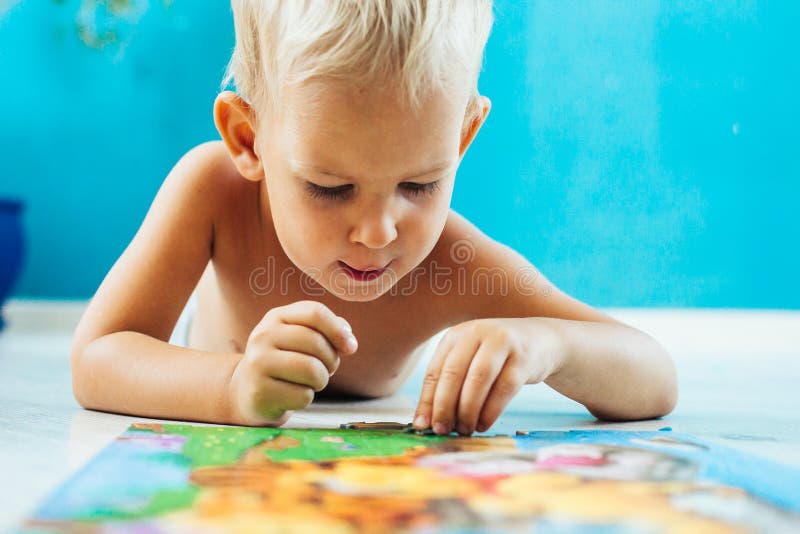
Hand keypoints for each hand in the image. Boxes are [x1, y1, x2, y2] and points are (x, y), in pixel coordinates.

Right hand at [227, 300, 357, 425]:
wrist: (248, 390)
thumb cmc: (286, 360)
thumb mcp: (302, 337)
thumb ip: (329, 330)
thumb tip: (349, 342)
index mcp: (276, 317)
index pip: (314, 312)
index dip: (338, 330)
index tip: (350, 347)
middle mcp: (262, 336)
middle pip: (315, 342)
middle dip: (331, 360)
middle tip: (326, 369)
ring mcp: (257, 364)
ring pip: (312, 370)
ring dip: (321, 380)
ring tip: (311, 382)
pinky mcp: (259, 392)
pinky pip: (302, 396)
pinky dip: (306, 398)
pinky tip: (293, 394)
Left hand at [413, 318, 563, 435]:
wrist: (541, 340)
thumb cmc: (496, 356)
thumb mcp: (470, 359)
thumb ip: (450, 384)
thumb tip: (425, 421)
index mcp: (456, 335)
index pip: (435, 370)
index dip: (427, 401)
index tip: (422, 426)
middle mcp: (476, 333)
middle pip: (454, 373)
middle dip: (444, 406)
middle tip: (442, 430)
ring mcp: (501, 342)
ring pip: (478, 379)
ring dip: (468, 410)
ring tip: (463, 430)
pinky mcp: (523, 357)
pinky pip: (504, 388)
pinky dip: (490, 411)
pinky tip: (483, 424)